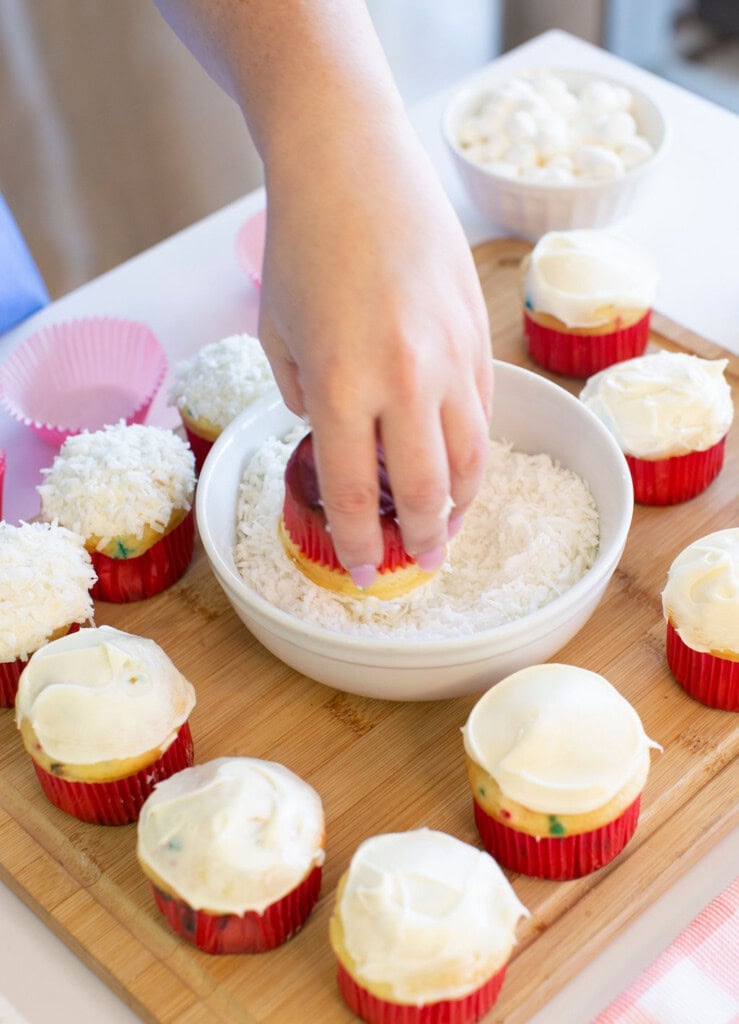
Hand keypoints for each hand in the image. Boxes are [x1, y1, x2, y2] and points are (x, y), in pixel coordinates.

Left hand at [258, 105, 491, 587]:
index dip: (360, 542)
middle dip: (422, 538)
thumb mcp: (277, 335)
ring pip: (471, 457)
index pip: (354, 492)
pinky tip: (459, 462)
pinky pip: (484, 411)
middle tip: (420, 562)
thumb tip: (341, 442)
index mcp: (338, 384)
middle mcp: (402, 379)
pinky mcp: (477, 333)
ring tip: (446, 522)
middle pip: (423, 489)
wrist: (354, 164)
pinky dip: (473, 448)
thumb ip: (305, 402)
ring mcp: (450, 356)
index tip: (364, 571)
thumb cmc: (302, 246)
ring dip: (460, 502)